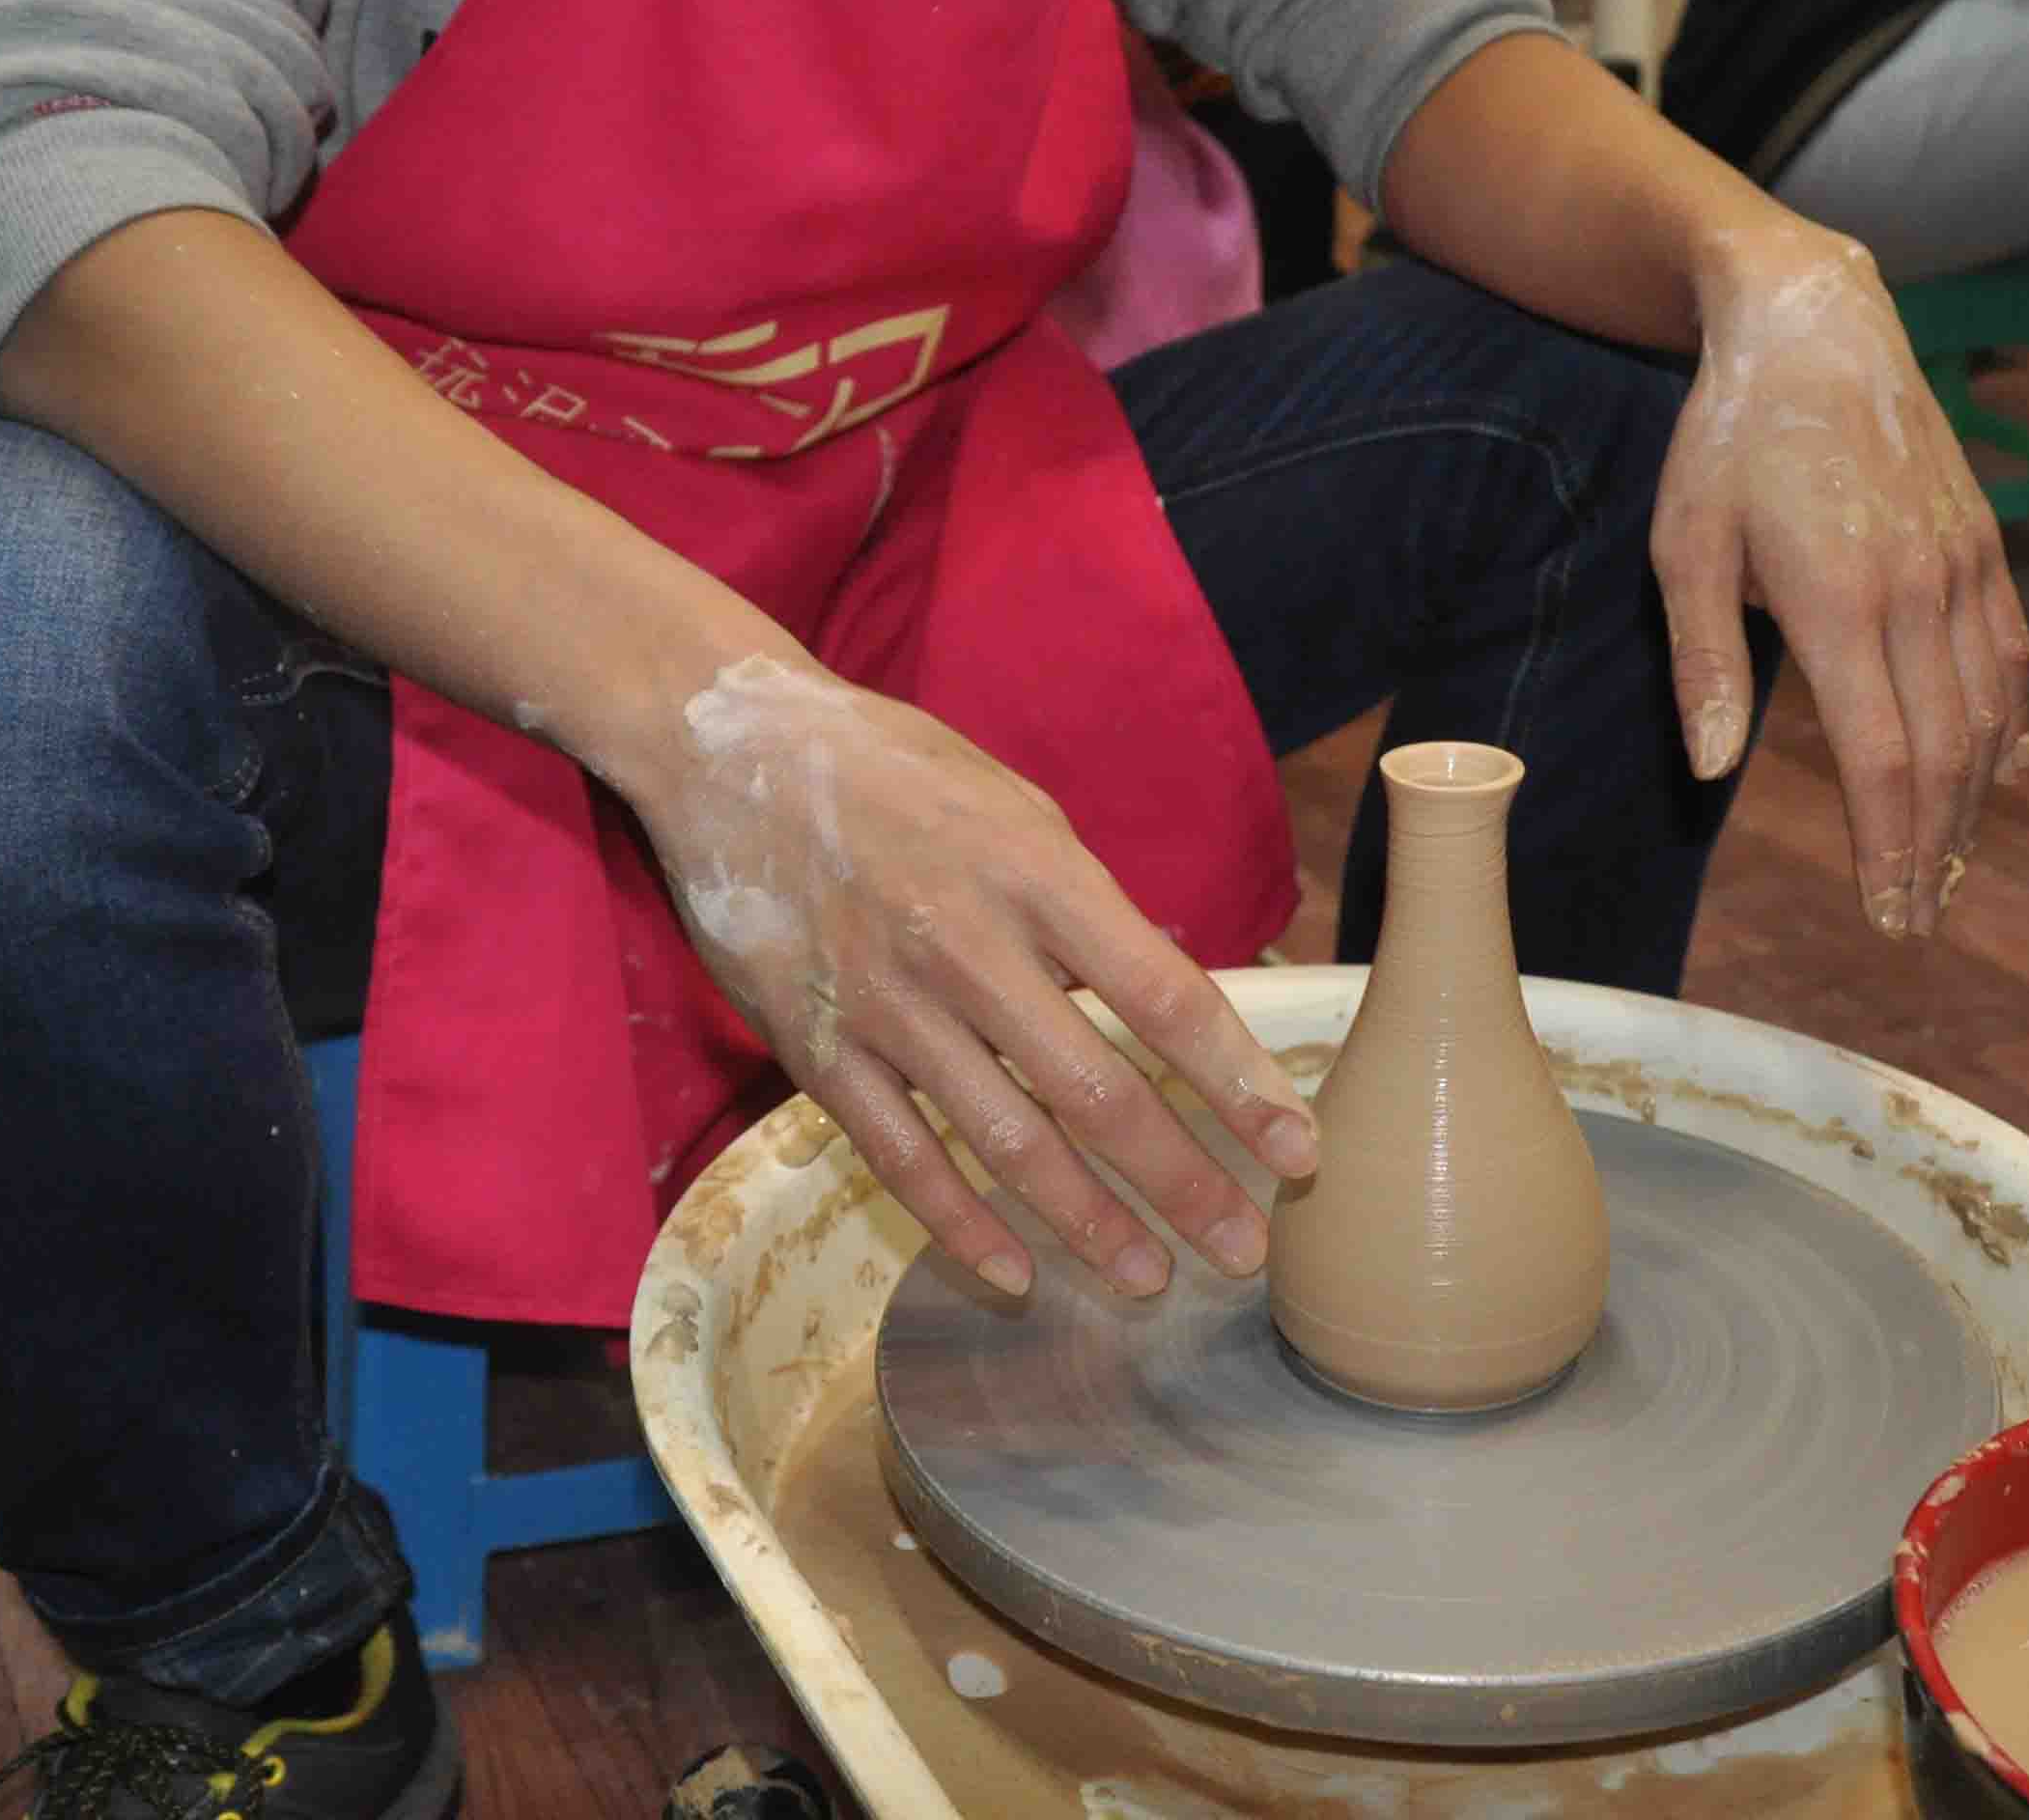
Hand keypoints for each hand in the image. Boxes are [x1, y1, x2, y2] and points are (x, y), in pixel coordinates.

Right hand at [630, 655, 1320, 1299]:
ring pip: (1004, 1140)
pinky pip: (900, 1153)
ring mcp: (888, 1001)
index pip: (1162, 997)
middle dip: (1180, 1182)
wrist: (730, 750)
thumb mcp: (1015, 806)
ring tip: (1147, 1277)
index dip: (1236, 1084)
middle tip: (1242, 1251)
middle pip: (1095, 1090)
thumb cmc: (895, 772)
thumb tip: (1169, 990)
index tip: (1297, 1151)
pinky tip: (1014, 1273)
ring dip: (1085, 1221)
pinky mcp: (817, 1045)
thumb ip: (1084, 905)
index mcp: (1033, 871)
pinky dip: (959, 1222)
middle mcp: (966, 942)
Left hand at [1650, 224, 2028, 939]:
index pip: (1884, 759)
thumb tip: (1711, 769)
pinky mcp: (1983, 544)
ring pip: (1990, 712)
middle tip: (1917, 917)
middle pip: (1946, 753)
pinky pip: (2010, 655)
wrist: (1817, 324)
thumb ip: (1704, 661)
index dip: (1889, 847)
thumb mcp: (1684, 542)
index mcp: (1841, 599)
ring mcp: (1964, 565)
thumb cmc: (1731, 437)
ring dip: (1974, 799)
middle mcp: (1920, 590)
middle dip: (1934, 848)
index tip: (1886, 914)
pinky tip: (1999, 769)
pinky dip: (2008, 724)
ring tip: (1947, 863)